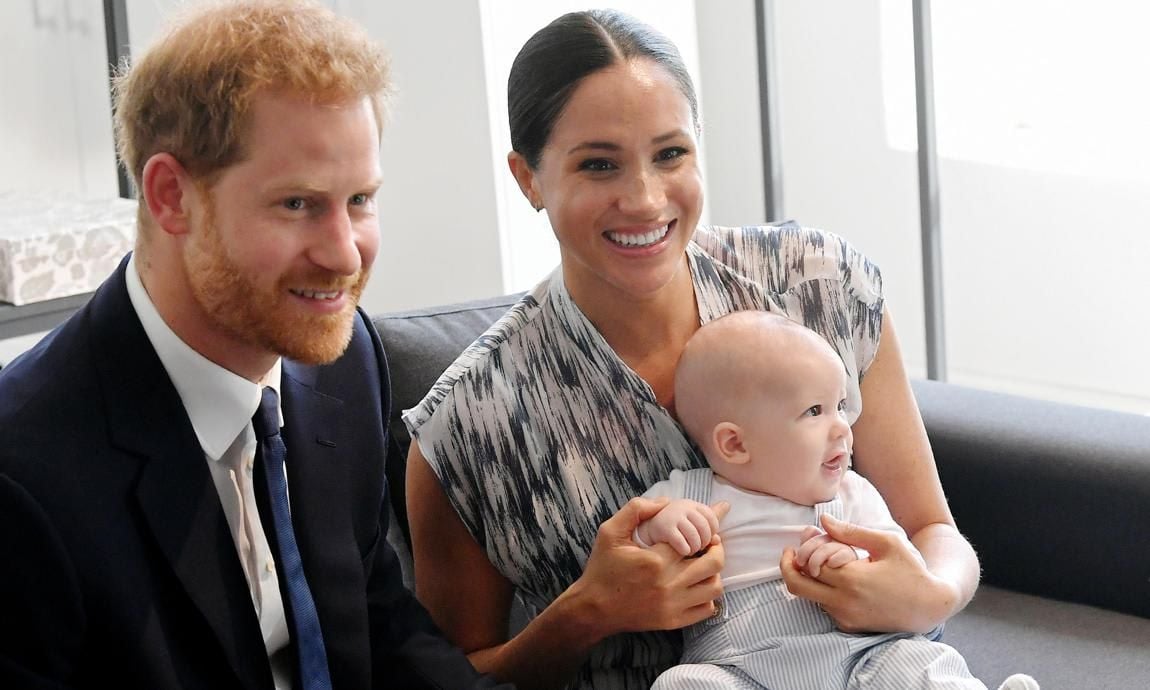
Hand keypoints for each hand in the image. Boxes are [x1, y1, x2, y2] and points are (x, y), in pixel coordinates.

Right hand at [570, 497, 725, 638]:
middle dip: (716, 548)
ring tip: (702, 564)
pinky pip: (707, 609)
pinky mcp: (673, 621)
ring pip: (715, 587)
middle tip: (708, 543)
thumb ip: (636, 509)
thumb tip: (666, 501)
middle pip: (714, 563)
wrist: (593, 608)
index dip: (706, 530)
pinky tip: (696, 586)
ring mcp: (673, 606)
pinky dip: (708, 596)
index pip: (696, 539)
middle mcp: (668, 584)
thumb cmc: (602, 568)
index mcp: (656, 560)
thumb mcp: (610, 531)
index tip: (708, 526)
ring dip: (713, 573)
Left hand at [780, 514, 956, 633]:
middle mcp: (844, 602)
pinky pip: (824, 607)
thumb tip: (823, 520)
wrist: (930, 606)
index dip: (802, 549)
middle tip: (790, 554)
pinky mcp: (850, 626)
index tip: (805, 538)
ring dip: (808, 579)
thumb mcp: (886, 542)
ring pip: (809, 597)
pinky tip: (837, 578)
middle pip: (796, 586)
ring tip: (822, 562)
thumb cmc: (911, 569)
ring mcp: (846, 617)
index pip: (808, 564)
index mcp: (852, 579)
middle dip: (788, 568)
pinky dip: (822, 592)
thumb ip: (851, 532)